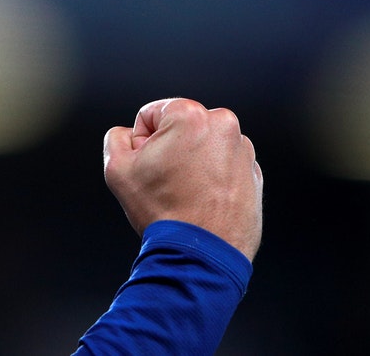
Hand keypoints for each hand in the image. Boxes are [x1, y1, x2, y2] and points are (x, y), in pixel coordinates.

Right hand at [103, 98, 262, 260]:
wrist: (202, 254)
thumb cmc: (162, 212)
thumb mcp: (117, 169)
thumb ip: (116, 138)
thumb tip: (128, 135)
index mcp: (190, 115)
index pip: (150, 114)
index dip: (140, 142)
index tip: (149, 167)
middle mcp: (223, 124)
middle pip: (179, 128)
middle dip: (168, 150)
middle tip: (165, 182)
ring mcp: (243, 150)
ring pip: (202, 146)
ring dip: (191, 163)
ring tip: (185, 194)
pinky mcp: (253, 173)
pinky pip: (223, 166)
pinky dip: (212, 178)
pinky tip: (202, 201)